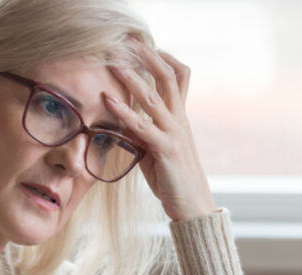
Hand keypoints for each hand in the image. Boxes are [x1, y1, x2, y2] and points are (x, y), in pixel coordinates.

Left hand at [103, 43, 217, 221]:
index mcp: (180, 118)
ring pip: (154, 97)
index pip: (179, 78)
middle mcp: (180, 120)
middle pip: (168, 78)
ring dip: (132, 78)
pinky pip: (143, 126)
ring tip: (114, 63)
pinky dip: (124, 111)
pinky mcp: (166, 150)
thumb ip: (142, 131)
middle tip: (129, 41)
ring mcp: (174, 133)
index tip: (148, 45)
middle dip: (148, 57)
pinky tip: (109, 100)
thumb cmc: (172, 178)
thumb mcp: (155, 149)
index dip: (165, 59)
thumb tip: (121, 119)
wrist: (192, 205)